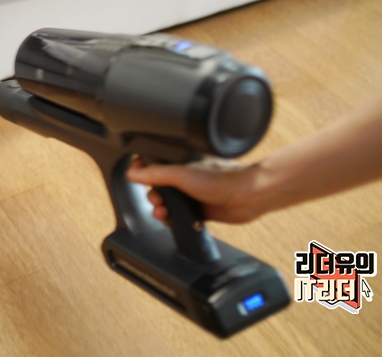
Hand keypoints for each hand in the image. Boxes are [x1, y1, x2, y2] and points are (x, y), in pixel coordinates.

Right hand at [125, 157, 267, 223]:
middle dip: (152, 194)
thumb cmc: (223, 179)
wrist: (248, 196)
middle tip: (156, 199)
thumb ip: (156, 174)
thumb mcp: (182, 174)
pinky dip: (174, 219)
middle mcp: (186, 175)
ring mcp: (193, 193)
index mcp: (181, 161)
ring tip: (162, 212)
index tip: (136, 177)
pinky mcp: (200, 209)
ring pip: (168, 202)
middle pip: (158, 186)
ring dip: (161, 209)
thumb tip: (133, 173)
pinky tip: (172, 220)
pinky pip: (180, 215)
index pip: (154, 163)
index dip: (143, 170)